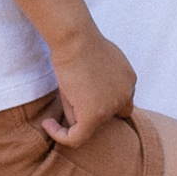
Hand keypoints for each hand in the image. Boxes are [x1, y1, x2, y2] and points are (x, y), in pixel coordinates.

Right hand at [43, 32, 138, 146]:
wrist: (74, 37)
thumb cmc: (79, 41)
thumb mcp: (94, 61)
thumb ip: (99, 81)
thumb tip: (82, 101)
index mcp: (128, 79)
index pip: (120, 103)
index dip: (103, 105)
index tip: (82, 99)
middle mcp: (125, 95)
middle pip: (108, 117)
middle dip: (91, 111)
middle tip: (72, 98)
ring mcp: (111, 106)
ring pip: (90, 123)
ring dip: (73, 112)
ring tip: (61, 94)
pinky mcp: (94, 115)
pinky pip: (76, 138)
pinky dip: (61, 134)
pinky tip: (48, 123)